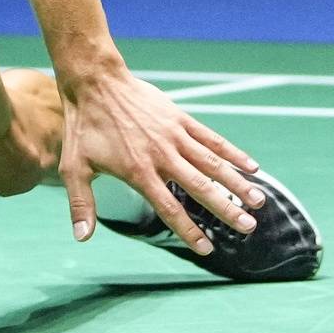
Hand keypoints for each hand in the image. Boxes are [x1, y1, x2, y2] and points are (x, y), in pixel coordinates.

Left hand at [58, 65, 263, 253]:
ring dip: (237, 183)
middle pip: (200, 188)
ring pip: (213, 164)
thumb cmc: (83, 127)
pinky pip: (212, 138)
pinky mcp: (180, 119)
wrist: (95, 83)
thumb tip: (81, 237)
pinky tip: (252, 166)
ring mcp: (174, 136)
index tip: (207, 249)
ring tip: (259, 202)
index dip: (189, 231)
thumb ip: (82, 204)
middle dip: (226, 209)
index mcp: (139, 172)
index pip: (169, 209)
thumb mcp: (74, 168)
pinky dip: (233, 153)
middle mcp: (162, 157)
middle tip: (248, 228)